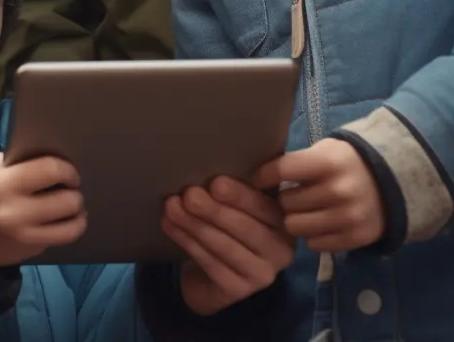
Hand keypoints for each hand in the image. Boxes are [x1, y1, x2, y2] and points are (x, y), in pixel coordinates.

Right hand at [0, 153, 86, 271]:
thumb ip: (19, 162)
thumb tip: (53, 157)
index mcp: (2, 184)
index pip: (49, 170)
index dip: (66, 168)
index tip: (68, 170)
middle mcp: (15, 212)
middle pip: (66, 200)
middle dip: (75, 191)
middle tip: (72, 187)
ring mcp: (25, 235)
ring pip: (71, 225)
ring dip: (78, 212)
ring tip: (74, 204)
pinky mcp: (31, 249)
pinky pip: (63, 238)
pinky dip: (71, 227)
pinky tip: (68, 219)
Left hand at [162, 176, 294, 315]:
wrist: (214, 270)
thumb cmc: (227, 221)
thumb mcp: (236, 201)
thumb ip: (234, 186)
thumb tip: (210, 164)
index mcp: (282, 220)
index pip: (264, 207)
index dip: (240, 196)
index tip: (216, 183)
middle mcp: (280, 250)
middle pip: (246, 228)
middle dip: (214, 210)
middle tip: (189, 194)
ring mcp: (261, 274)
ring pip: (225, 246)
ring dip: (195, 224)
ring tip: (172, 206)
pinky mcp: (239, 290)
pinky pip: (211, 264)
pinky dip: (188, 242)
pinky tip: (170, 226)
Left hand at [255, 138, 384, 251]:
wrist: (391, 181)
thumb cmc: (344, 162)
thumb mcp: (322, 151)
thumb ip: (295, 163)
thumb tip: (256, 176)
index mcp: (328, 163)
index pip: (281, 170)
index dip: (263, 175)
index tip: (255, 179)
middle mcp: (338, 191)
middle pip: (287, 203)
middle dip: (283, 199)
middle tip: (288, 196)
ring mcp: (349, 218)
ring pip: (296, 226)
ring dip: (294, 219)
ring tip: (301, 211)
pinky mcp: (356, 238)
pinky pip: (315, 244)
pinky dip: (311, 235)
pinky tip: (317, 223)